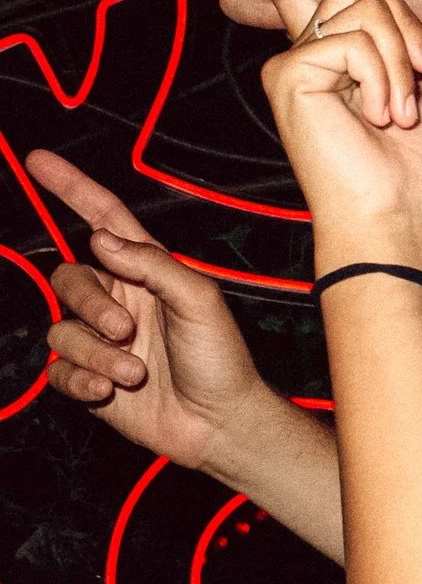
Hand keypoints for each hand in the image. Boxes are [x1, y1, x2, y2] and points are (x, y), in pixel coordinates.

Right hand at [29, 152, 277, 465]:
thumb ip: (152, 264)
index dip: (71, 188)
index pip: (102, 218)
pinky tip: (110, 390)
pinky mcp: (88, 377)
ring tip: (135, 372)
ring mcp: (101, 340)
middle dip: (90, 305)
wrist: (218, 422)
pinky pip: (58, 370)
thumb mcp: (199, 300)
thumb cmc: (221, 359)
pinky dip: (81, 380)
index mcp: (146, 272)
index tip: (38, 161)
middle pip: (69, 279)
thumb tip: (102, 239)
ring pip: (61, 330)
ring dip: (96, 354)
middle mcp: (119, 300)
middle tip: (127, 331)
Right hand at [254, 0, 421, 252]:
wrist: (392, 212)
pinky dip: (382, 76)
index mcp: (328, 56)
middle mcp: (301, 54)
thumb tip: (382, 11)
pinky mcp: (289, 72)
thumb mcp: (409, 87)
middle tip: (420, 77)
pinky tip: (379, 113)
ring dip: (398, 60)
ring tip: (397, 111)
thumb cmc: (406, 167)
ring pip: (363, 10)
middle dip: (405, 26)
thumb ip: (391, 40)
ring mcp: (291, 63)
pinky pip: (353, 39)